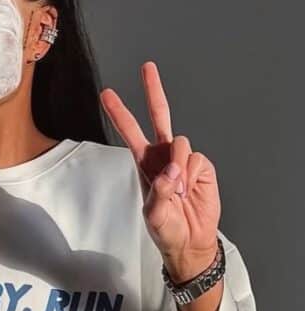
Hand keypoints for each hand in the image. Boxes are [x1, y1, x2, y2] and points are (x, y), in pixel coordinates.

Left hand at [99, 61, 220, 279]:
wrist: (191, 242)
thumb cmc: (167, 230)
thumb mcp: (154, 215)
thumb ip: (160, 192)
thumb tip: (171, 171)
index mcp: (145, 163)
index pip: (131, 132)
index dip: (120, 113)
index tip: (107, 94)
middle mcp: (164, 156)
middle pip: (159, 116)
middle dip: (153, 91)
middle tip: (147, 68)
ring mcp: (184, 160)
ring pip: (181, 143)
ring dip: (178, 168)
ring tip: (178, 193)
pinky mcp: (202, 167)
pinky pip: (197, 160)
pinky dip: (193, 176)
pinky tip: (191, 192)